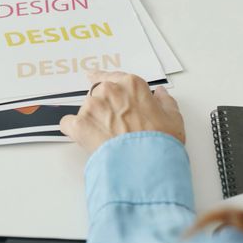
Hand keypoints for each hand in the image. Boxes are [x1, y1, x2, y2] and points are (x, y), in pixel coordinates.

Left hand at [60, 71, 184, 153]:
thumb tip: (159, 94)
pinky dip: (74, 131)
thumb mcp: (173, 119)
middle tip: (111, 124)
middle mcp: (109, 90)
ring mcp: (92, 106)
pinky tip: (87, 141)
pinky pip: (68, 124)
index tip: (96, 79)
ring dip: (91, 120)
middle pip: (97, 92)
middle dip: (102, 106)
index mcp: (131, 85)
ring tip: (106, 138)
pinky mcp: (79, 124)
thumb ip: (164, 101)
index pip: (112, 76)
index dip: (105, 80)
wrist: (146, 165)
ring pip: (85, 109)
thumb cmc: (160, 143)